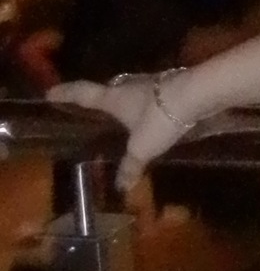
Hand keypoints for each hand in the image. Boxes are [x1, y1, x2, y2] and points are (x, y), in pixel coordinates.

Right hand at [45, 71, 199, 191]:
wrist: (198, 94)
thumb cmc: (160, 117)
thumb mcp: (143, 147)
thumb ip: (131, 166)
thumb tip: (121, 186)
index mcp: (113, 97)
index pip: (83, 93)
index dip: (66, 93)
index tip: (50, 92)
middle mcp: (130, 86)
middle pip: (110, 89)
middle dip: (101, 97)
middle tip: (93, 105)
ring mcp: (153, 84)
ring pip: (134, 91)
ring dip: (128, 100)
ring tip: (125, 113)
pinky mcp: (173, 87)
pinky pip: (154, 97)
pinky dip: (150, 105)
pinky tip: (156, 114)